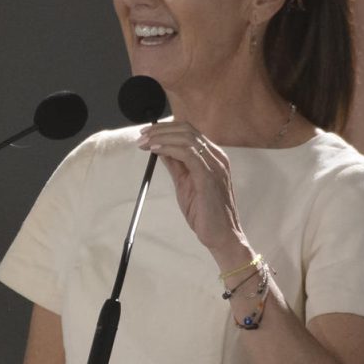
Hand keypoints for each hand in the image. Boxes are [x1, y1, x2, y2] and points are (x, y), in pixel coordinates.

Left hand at [138, 121, 247, 260]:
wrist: (222, 235)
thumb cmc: (205, 212)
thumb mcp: (185, 183)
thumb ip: (176, 165)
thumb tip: (160, 149)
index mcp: (213, 157)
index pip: (189, 131)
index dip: (166, 128)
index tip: (146, 133)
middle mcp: (217, 157)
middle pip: (187, 130)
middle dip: (160, 130)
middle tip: (141, 135)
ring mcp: (215, 165)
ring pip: (187, 138)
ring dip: (162, 137)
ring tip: (145, 142)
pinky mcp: (210, 176)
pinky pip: (188, 154)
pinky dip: (169, 148)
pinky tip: (156, 150)